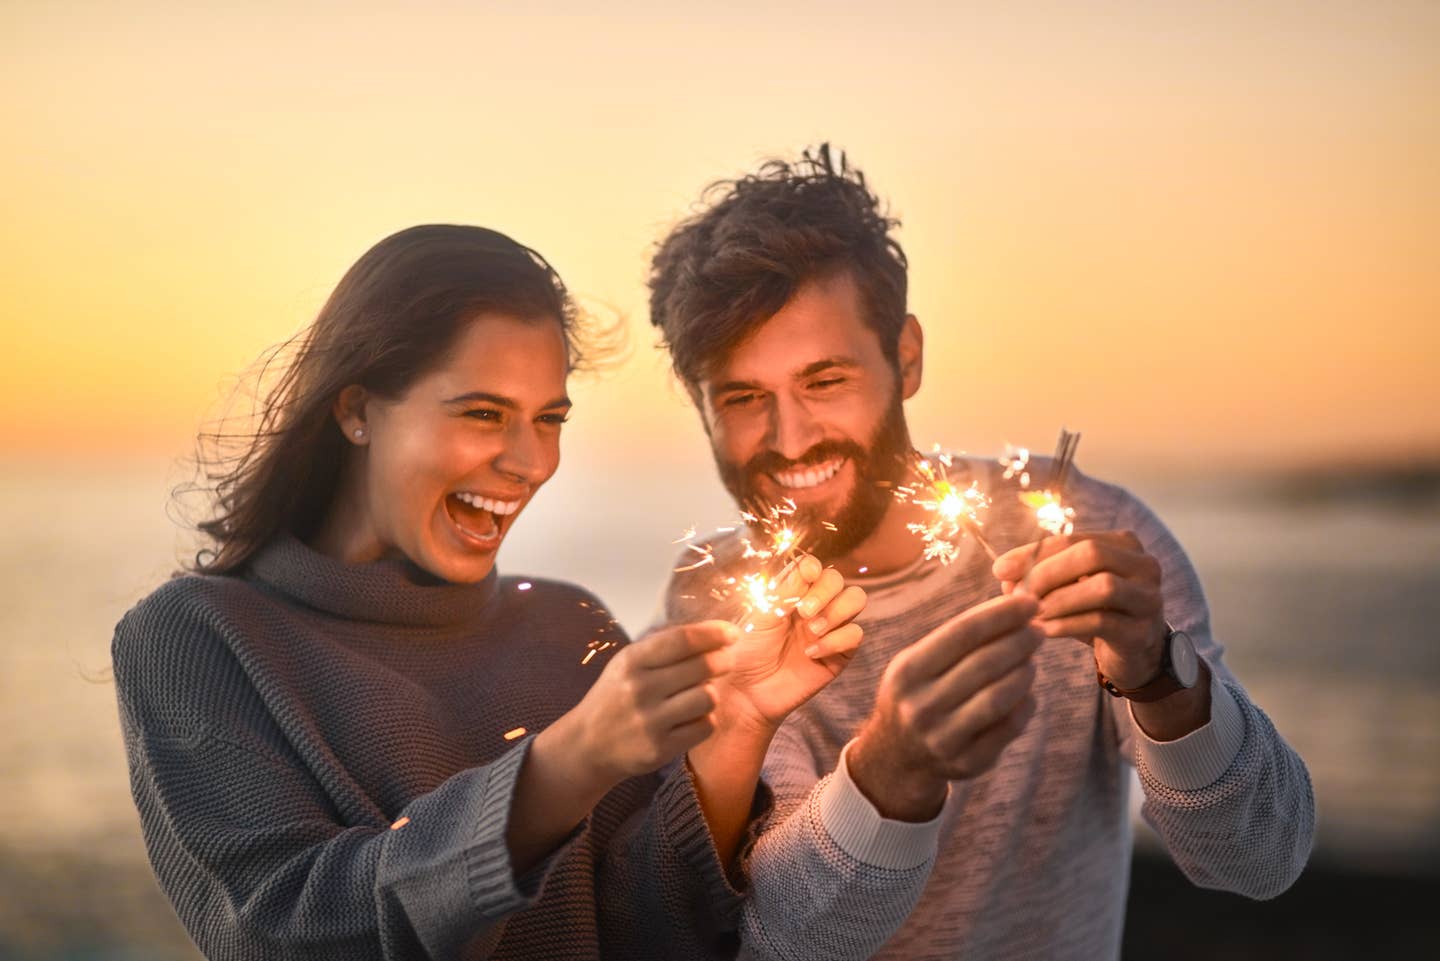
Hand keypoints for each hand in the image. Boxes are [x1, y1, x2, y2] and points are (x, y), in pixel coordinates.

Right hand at [567, 621, 737, 782]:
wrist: (588, 745)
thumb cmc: (614, 697)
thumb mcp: (626, 663)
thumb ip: (661, 646)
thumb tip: (708, 629)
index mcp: (631, 661)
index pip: (682, 640)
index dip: (713, 633)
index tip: (732, 632)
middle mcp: (640, 689)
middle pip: (702, 667)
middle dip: (723, 660)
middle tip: (726, 661)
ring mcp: (650, 721)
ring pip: (708, 697)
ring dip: (711, 693)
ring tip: (702, 692)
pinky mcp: (661, 749)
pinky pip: (704, 726)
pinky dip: (706, 719)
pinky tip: (694, 716)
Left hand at [720, 553, 865, 732]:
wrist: (748, 691)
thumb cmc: (749, 651)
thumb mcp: (762, 615)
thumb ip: (786, 591)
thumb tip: (809, 567)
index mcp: (793, 594)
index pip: (815, 569)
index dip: (814, 568)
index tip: (807, 576)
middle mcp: (815, 607)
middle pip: (838, 581)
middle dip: (825, 591)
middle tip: (803, 612)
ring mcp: (829, 629)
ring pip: (855, 600)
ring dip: (836, 612)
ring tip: (811, 630)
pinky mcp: (840, 654)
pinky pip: (855, 635)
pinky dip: (836, 640)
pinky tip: (811, 653)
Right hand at [850, 593, 1040, 818]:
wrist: (897, 756)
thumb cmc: (918, 693)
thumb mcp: (918, 663)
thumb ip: (957, 640)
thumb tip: (1013, 610)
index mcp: (907, 672)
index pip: (963, 633)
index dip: (1001, 614)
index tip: (1030, 602)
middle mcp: (922, 706)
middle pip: (985, 664)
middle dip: (1020, 641)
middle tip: (1039, 629)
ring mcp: (944, 738)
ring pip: (1000, 697)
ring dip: (1025, 672)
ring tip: (1032, 659)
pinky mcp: (969, 763)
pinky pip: (1009, 727)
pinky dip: (1025, 704)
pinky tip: (1028, 692)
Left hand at [993, 531, 1164, 689]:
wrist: (1135, 656)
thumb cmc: (1096, 613)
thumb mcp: (1069, 588)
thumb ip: (1039, 575)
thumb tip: (1004, 572)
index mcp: (1124, 545)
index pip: (1073, 539)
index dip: (1034, 552)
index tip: (1000, 570)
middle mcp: (1144, 566)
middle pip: (1092, 555)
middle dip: (1047, 573)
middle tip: (1018, 595)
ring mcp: (1148, 599)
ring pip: (1102, 587)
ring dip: (1058, 600)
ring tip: (1030, 614)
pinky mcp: (1143, 631)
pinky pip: (1102, 622)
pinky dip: (1067, 624)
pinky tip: (1044, 630)